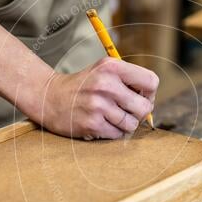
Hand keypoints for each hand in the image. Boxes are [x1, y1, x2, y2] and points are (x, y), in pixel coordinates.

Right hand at [39, 57, 157, 139]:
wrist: (50, 97)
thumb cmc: (84, 85)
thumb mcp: (104, 70)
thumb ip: (129, 80)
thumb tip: (152, 102)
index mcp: (112, 67)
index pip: (151, 81)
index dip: (149, 92)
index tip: (137, 96)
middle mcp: (106, 84)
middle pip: (145, 107)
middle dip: (138, 112)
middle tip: (125, 110)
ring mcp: (98, 105)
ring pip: (132, 124)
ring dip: (124, 124)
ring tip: (110, 116)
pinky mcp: (92, 124)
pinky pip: (118, 134)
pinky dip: (112, 132)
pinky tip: (101, 123)